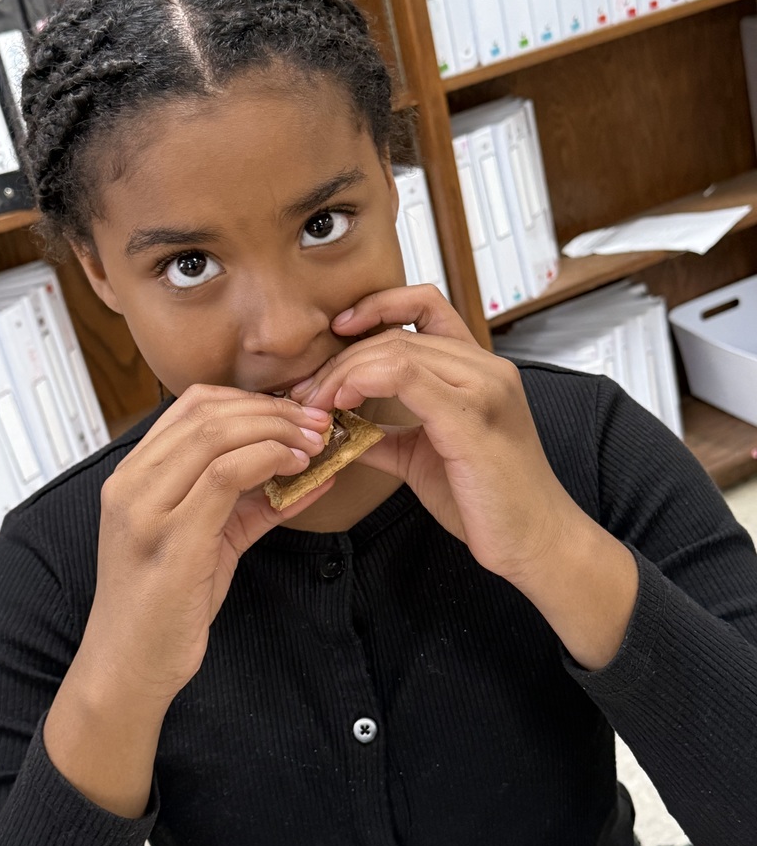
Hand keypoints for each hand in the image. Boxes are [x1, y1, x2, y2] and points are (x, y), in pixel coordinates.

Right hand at [82, 386, 332, 704]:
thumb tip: (303, 475)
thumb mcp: (208, 540)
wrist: (129, 666)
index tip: (294, 411)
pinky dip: (268, 460)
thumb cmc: (165, 605)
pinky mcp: (172, 538)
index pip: (192, 406)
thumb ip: (248, 503)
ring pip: (215, 435)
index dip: (251, 400)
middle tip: (315, 422)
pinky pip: (224, 475)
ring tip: (313, 443)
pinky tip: (297, 468)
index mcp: (135, 476)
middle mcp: (132, 484)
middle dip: (272, 411)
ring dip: (276, 431)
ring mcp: (147, 509)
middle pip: (207, 412)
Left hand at [291, 285, 578, 583]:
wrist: (535, 541)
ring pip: (396, 348)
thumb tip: (341, 428)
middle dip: (342, 358)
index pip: (425, 305)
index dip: (377, 306)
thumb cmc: (488, 503)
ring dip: (345, 371)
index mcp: (479, 370)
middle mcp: (486, 368)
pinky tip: (343, 405)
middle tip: (309, 392)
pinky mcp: (470, 416)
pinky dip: (363, 381)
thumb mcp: (424, 458)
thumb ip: (386, 435)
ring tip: (318, 403)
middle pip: (398, 333)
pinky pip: (405, 375)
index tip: (339, 330)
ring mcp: (482, 387)